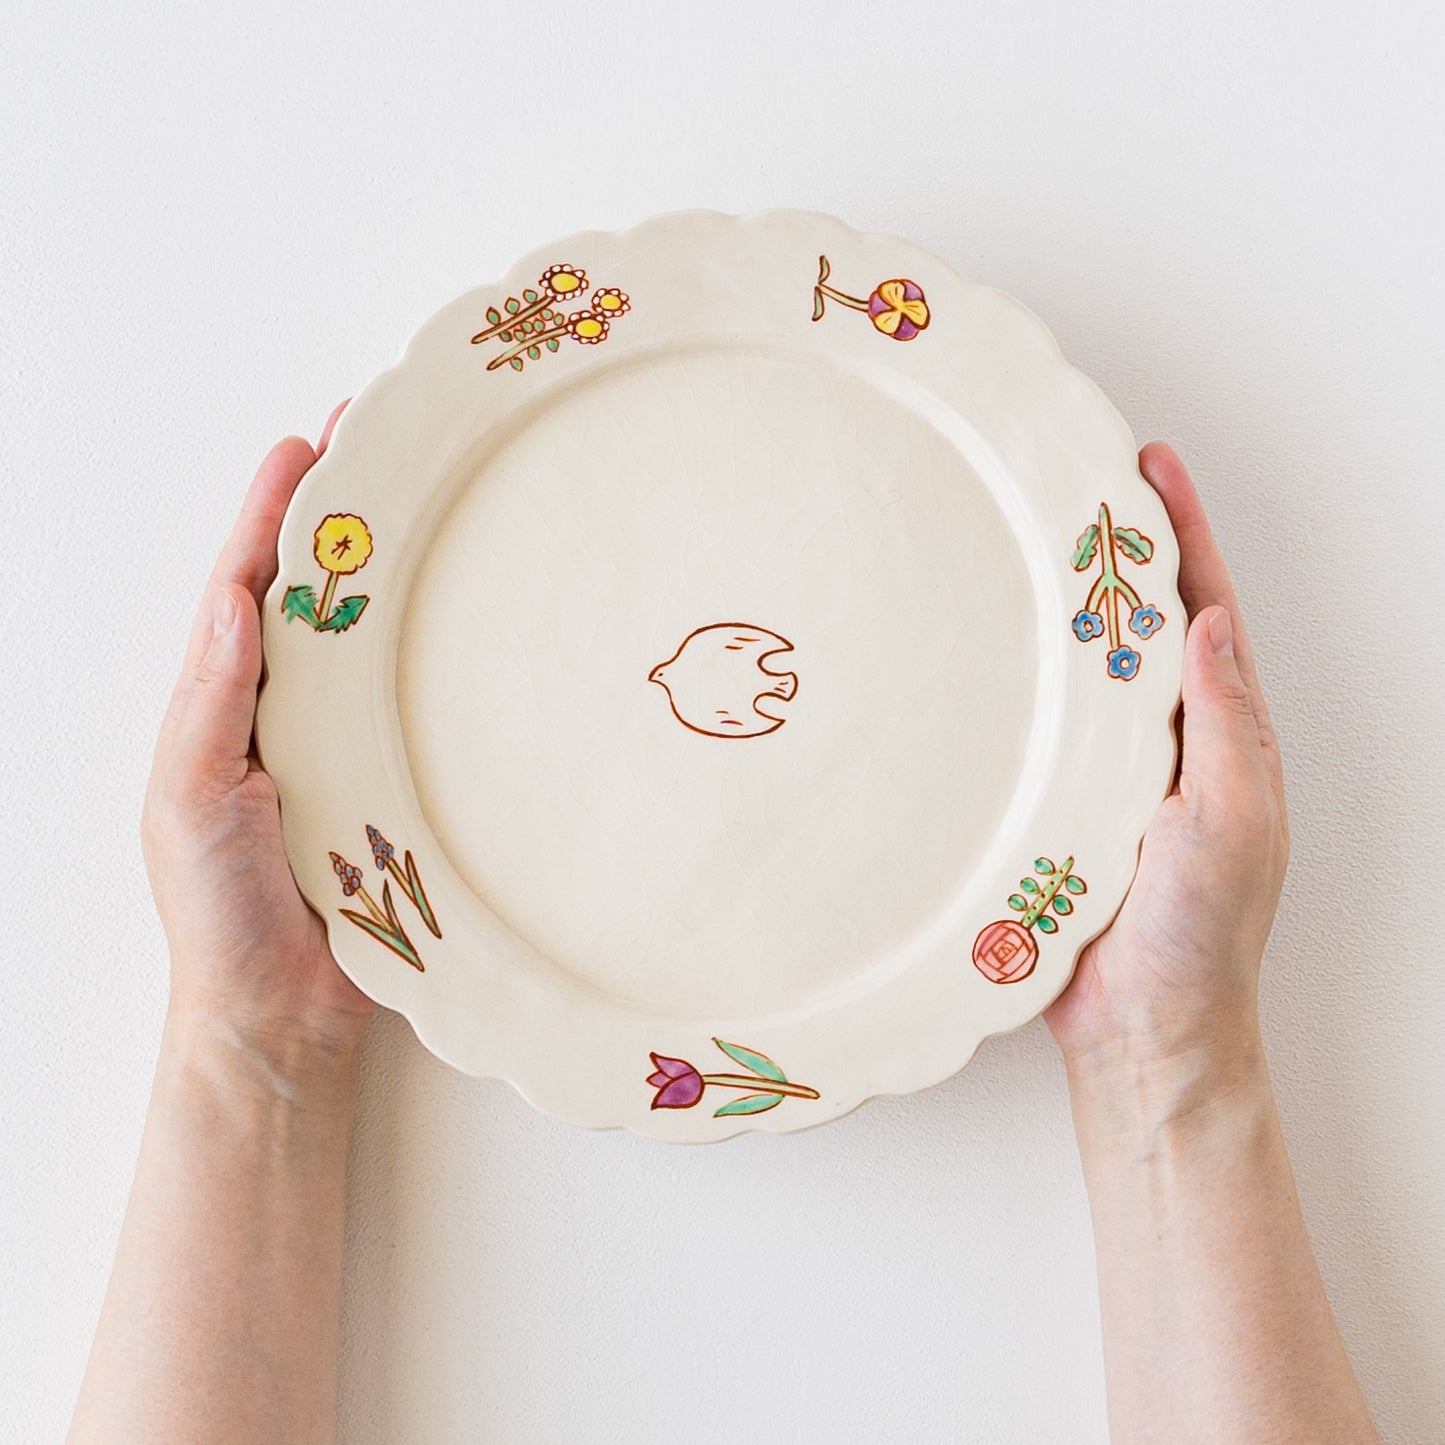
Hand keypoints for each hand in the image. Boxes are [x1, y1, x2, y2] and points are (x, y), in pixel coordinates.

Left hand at [142, 405, 375, 1074]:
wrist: (280, 1013)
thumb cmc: (216, 912)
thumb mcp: (186, 798)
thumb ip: (210, 703)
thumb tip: (232, 602)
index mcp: (223, 706)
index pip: (247, 587)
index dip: (271, 515)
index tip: (305, 445)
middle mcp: (284, 713)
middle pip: (315, 595)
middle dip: (342, 519)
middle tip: (381, 447)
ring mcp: (344, 746)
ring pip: (371, 642)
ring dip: (393, 574)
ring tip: (428, 507)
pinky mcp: (395, 783)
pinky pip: (416, 707)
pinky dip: (434, 656)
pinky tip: (467, 623)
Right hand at [1044, 443, 1288, 1080]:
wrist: (1141, 1030)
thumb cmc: (1201, 936)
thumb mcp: (1232, 821)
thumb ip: (1223, 725)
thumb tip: (1209, 623)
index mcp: (1222, 735)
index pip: (1203, 610)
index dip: (1182, 535)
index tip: (1148, 467)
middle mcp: (1165, 743)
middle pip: (1138, 625)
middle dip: (1112, 551)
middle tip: (1070, 487)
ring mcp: (1106, 774)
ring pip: (1080, 671)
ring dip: (1056, 609)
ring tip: (1019, 548)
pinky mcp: (1055, 808)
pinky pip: (1034, 730)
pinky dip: (1013, 685)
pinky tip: (977, 658)